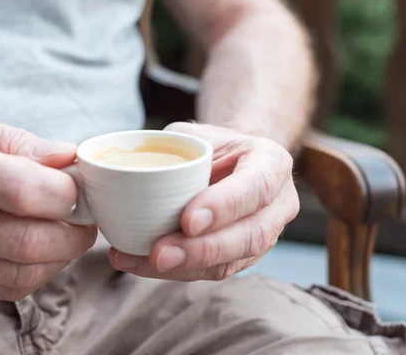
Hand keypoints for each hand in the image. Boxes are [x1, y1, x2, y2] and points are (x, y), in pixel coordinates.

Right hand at [0, 101, 95, 299]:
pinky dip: (36, 272)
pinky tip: (40, 251)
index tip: (77, 186)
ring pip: (23, 272)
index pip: (25, 191)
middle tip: (84, 216)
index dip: (67, 192)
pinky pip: (4, 289)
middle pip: (30, 240)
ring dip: (61, 255)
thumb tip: (67, 157)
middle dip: (75, 231)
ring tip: (67, 232)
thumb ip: (15, 141)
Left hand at [109, 122, 298, 280]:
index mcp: (272, 163)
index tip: (188, 220)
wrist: (228, 163)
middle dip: (202, 249)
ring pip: (232, 261)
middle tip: (160, 253)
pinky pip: (212, 272)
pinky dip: (175, 271)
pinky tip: (140, 264)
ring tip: (145, 262)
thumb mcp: (194, 134)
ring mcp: (265, 234)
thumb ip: (172, 149)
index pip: (257, 186)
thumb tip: (128, 174)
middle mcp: (278, 203)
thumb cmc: (210, 145)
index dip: (225, 206)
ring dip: (186, 267)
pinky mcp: (242, 257)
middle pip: (250, 235)